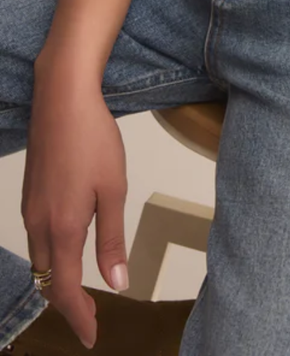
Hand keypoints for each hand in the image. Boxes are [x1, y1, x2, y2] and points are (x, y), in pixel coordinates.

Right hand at [22, 65, 130, 349]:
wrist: (61, 98)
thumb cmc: (94, 141)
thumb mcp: (113, 189)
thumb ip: (111, 239)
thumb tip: (116, 283)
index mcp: (62, 228)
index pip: (66, 289)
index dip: (78, 316)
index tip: (91, 337)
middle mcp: (39, 224)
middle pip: (48, 279)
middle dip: (67, 303)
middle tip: (90, 318)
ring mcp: (31, 208)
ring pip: (41, 259)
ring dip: (58, 280)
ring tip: (81, 291)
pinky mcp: (31, 193)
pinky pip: (38, 238)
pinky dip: (52, 256)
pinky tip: (68, 250)